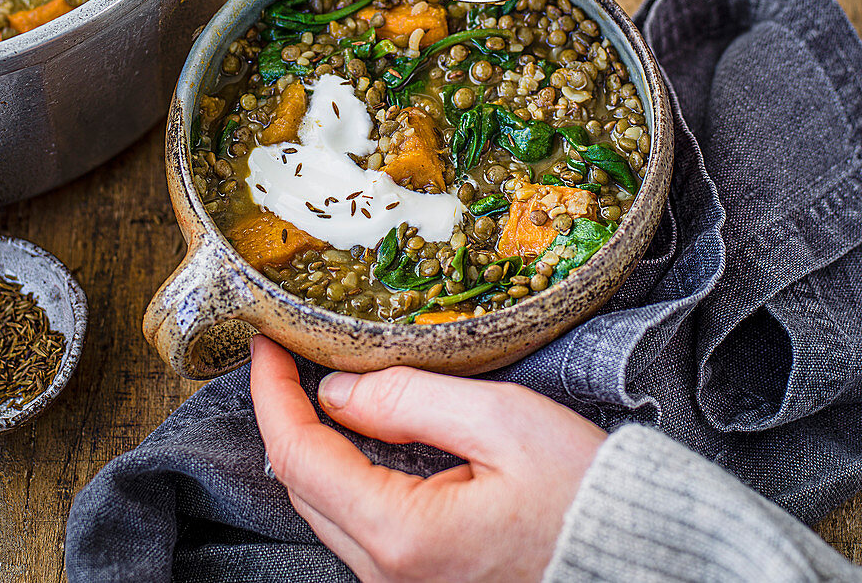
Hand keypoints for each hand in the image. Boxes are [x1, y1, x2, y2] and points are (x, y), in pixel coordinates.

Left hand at [250, 336, 605, 582]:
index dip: (272, 392)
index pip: (299, 455)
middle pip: (301, 483)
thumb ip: (411, 402)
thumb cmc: (580, 492)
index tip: (266, 341)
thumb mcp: (501, 424)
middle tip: (287, 350)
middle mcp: (387, 573)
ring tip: (313, 378)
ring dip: (309, 440)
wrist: (634, 563)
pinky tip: (354, 428)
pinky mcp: (417, 579)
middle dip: (282, 412)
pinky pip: (355, 520)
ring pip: (322, 504)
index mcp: (402, 533)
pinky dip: (341, 468)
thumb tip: (338, 391)